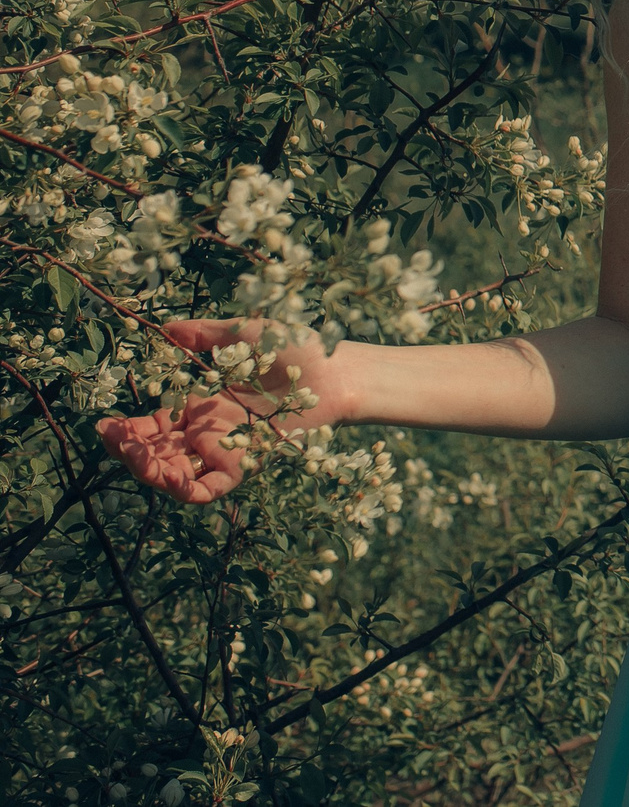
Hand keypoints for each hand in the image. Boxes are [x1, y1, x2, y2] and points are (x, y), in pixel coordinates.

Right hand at [96, 319, 363, 503]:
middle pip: (158, 455)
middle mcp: (209, 433)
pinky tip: (172, 477)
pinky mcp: (247, 463)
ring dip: (152, 472)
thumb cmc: (295, 347)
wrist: (335, 368)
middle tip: (113, 440)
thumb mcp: (241, 335)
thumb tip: (166, 327)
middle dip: (131, 453)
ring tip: (140, 458)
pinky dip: (189, 489)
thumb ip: (204, 335)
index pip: (155, 427)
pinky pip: (212, 488)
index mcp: (202, 408)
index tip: (104, 425)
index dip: (128, 431)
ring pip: (177, 475)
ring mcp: (226, 451)